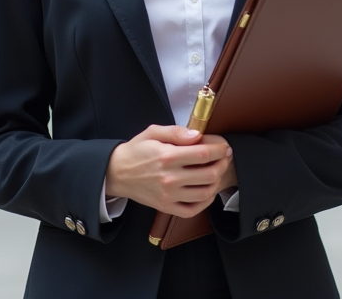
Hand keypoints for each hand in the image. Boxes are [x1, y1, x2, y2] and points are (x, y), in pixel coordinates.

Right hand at [105, 125, 234, 217]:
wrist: (116, 172)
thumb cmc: (136, 150)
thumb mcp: (153, 132)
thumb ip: (177, 132)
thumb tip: (197, 135)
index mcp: (167, 157)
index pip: (203, 154)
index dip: (219, 150)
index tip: (224, 147)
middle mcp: (169, 178)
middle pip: (209, 175)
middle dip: (222, 165)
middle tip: (224, 158)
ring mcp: (168, 195)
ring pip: (204, 193)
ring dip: (216, 182)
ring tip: (217, 173)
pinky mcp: (165, 207)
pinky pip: (192, 210)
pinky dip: (205, 202)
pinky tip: (207, 192)